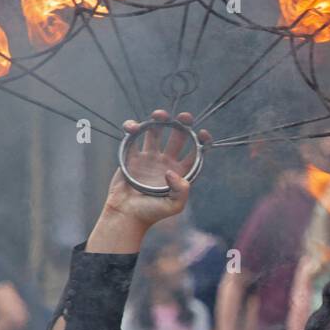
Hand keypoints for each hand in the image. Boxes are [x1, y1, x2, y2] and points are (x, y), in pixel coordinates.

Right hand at [105, 109, 211, 228]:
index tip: (203, 133)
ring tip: (158, 115)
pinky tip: (132, 127)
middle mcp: (167, 162)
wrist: (126, 215)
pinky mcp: (132, 155)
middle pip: (178, 137)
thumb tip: (171, 171)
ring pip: (156, 131)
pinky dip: (132, 127)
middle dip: (182, 124)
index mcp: (181, 172)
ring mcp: (149, 157)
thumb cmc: (151, 213)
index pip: (196, 153)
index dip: (202, 141)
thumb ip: (181, 190)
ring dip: (159, 119)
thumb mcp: (174, 206)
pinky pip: (133, 136)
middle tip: (184, 116)